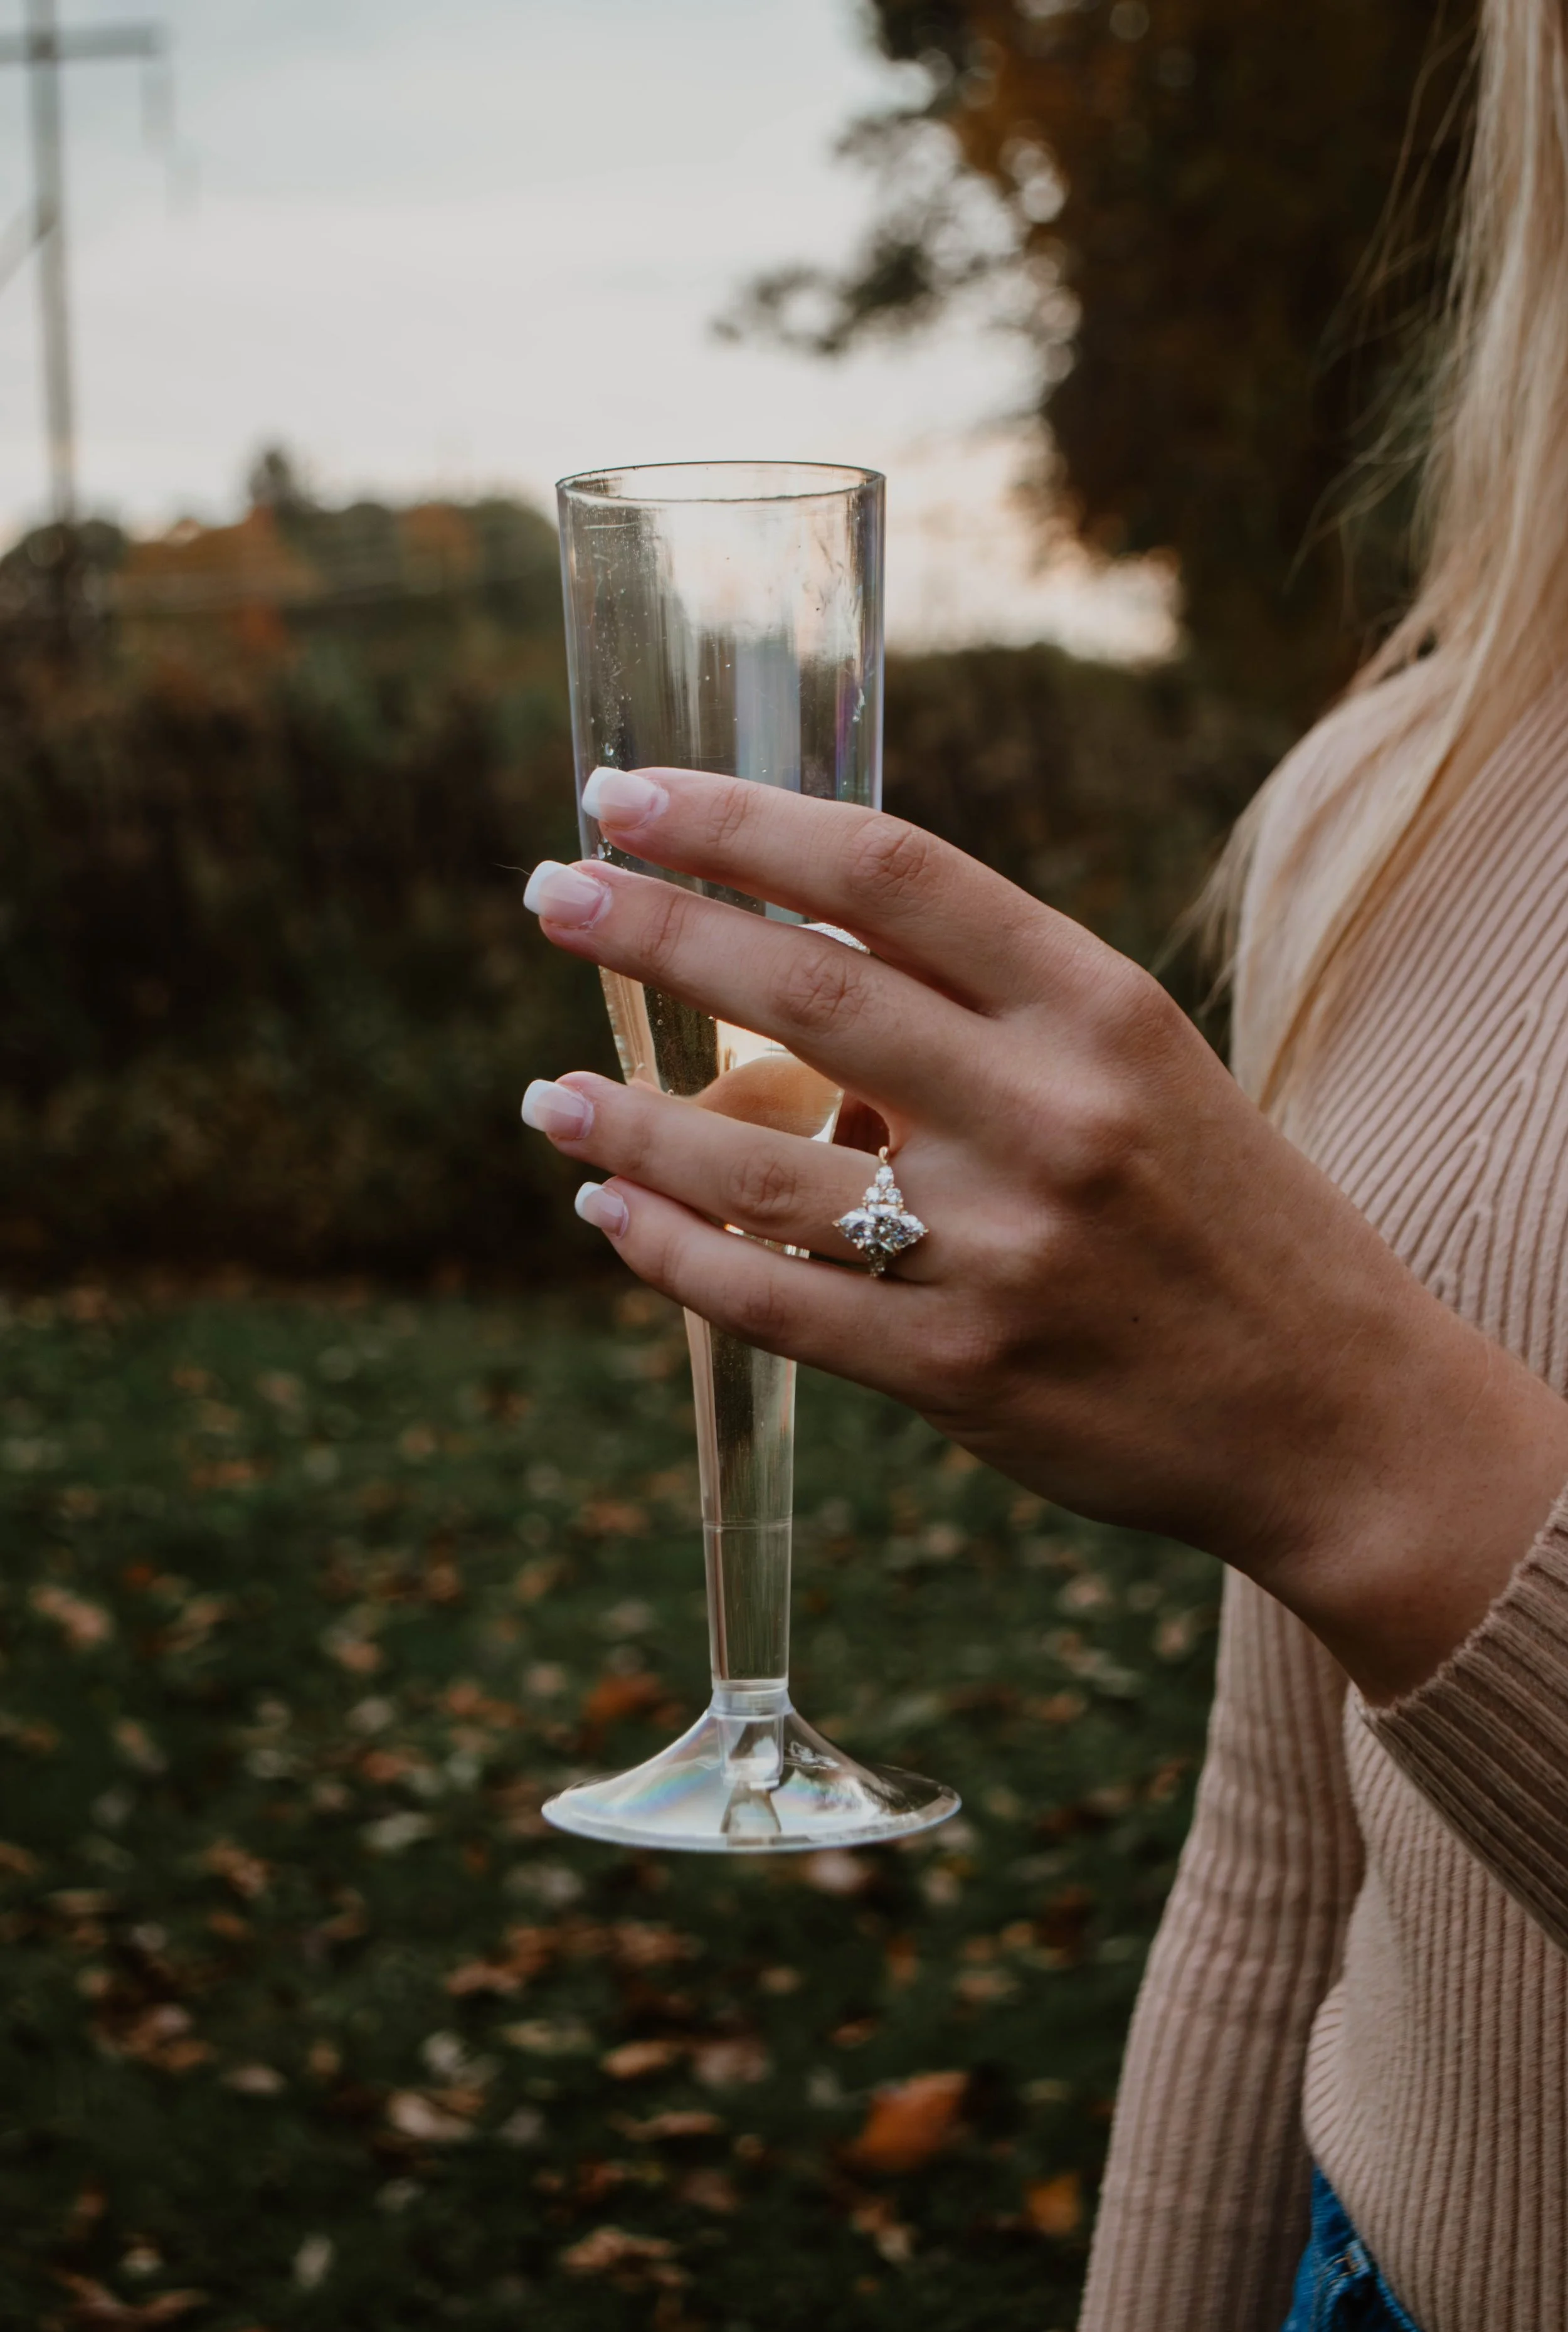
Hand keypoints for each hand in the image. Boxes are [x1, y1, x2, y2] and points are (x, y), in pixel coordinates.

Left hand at [522, 766, 1567, 1701]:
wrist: (1336, 1413)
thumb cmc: (1219, 1214)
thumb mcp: (1136, 1068)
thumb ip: (978, 1009)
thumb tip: (780, 950)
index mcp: (1100, 1007)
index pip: (891, 868)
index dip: (742, 821)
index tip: (631, 793)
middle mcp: (1050, 1112)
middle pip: (805, 987)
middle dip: (654, 930)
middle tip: (549, 893)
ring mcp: (1003, 1250)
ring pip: (762, 1163)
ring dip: (632, 1120)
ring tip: (549, 1094)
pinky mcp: (962, 1375)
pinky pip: (776, 1304)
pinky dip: (675, 1253)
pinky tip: (612, 1213)